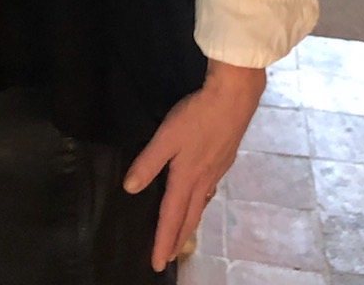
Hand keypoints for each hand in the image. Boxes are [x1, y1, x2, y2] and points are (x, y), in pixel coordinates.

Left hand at [123, 61, 264, 272]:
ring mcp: (217, 171)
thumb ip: (148, 162)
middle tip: (170, 257)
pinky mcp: (225, 159)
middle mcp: (203, 181)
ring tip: (184, 232)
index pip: (171, 217)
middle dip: (178, 239)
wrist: (234, 99)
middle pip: (189, 217)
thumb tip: (130, 189)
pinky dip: (202, 202)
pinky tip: (202, 194)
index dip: (162, 241)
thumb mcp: (166, 137)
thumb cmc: (197, 117)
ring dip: (190, 223)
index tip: (157, 264)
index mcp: (187, 178)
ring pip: (201, 205)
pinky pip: (210, 190)